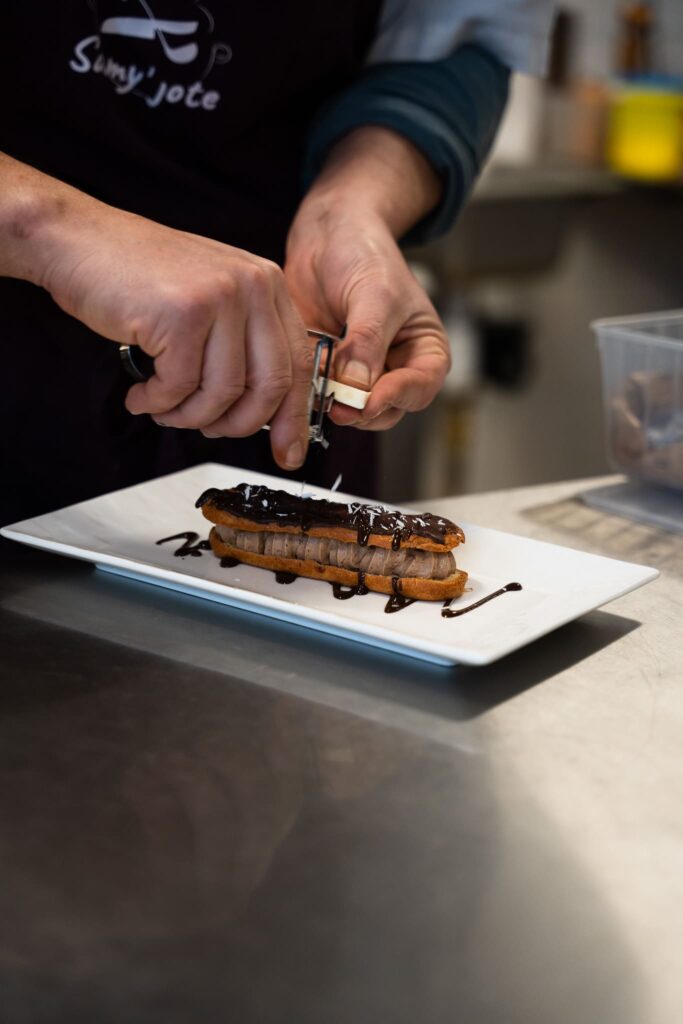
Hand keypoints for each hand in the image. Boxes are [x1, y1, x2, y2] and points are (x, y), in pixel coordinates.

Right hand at [39, 201, 311, 469]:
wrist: (79, 239)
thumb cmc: (139, 276)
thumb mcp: (211, 299)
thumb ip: (244, 343)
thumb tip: (268, 411)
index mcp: (267, 285)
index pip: (299, 364)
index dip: (294, 417)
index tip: (287, 453)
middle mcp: (252, 286)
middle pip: (270, 386)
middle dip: (238, 424)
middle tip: (209, 431)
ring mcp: (219, 297)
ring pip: (223, 393)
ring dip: (189, 416)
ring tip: (164, 409)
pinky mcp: (182, 314)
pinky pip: (180, 386)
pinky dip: (157, 402)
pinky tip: (141, 394)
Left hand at [284, 202, 449, 430]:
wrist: (326, 236)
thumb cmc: (365, 254)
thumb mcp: (375, 293)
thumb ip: (367, 341)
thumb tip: (358, 386)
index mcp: (424, 351)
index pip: (420, 388)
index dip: (396, 398)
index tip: (368, 400)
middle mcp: (395, 369)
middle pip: (386, 409)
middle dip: (361, 409)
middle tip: (336, 403)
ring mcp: (361, 374)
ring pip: (352, 409)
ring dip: (334, 403)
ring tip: (317, 386)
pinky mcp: (328, 373)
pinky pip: (321, 395)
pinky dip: (311, 393)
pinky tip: (300, 378)